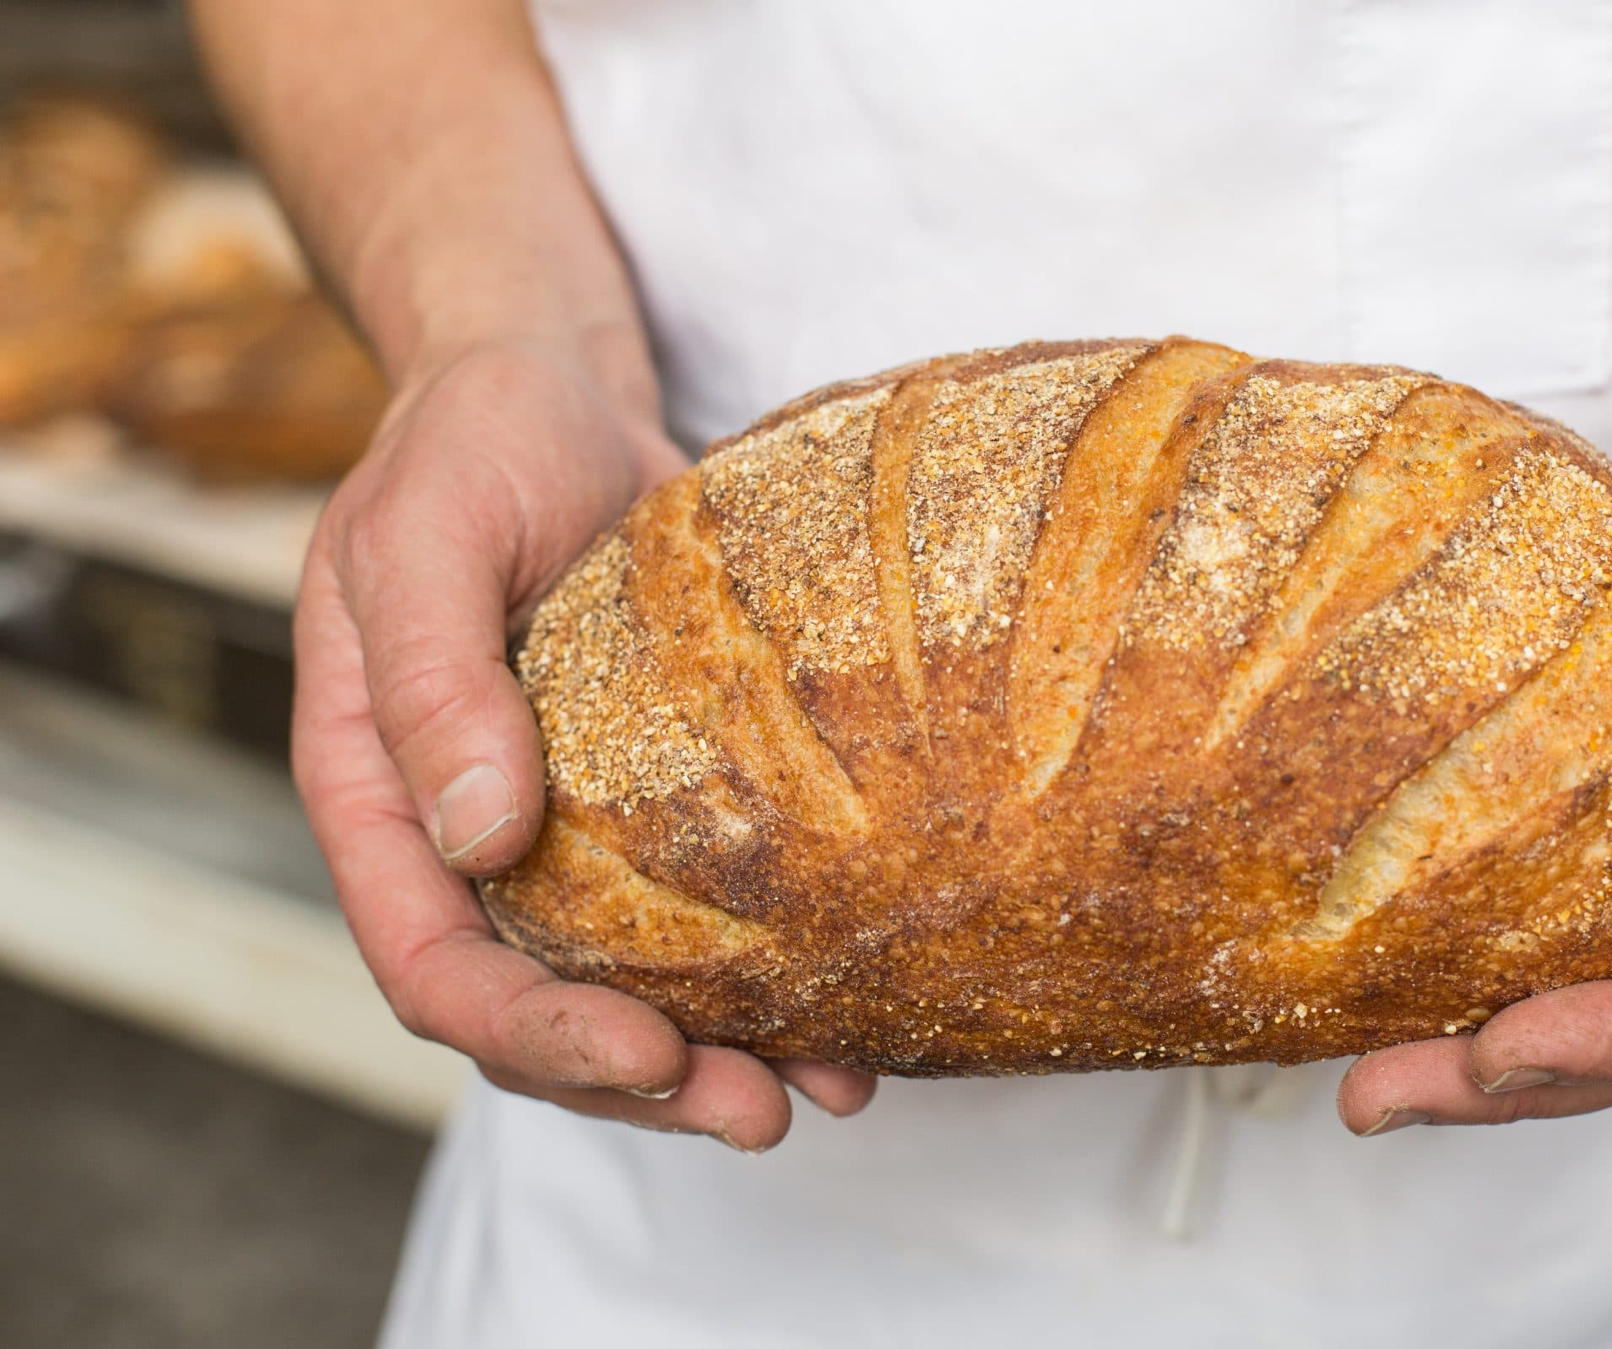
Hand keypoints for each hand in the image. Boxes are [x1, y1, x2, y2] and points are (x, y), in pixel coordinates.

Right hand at [293, 337, 876, 1147]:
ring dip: (712, 1057)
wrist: (556, 391)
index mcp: (380, 795)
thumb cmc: (473, 443)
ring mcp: (563, 828)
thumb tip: (478, 837)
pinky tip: (851, 1017)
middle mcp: (467, 837)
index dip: (530, 1030)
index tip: (644, 1054)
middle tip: (755, 1112)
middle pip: (533, 1008)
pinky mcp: (653, 800)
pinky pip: (698, 917)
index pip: (430, 964)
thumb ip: (436, 682)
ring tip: (823, 1093)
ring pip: (621, 987)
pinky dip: (767, 978)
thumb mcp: (428, 538)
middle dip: (638, 1080)